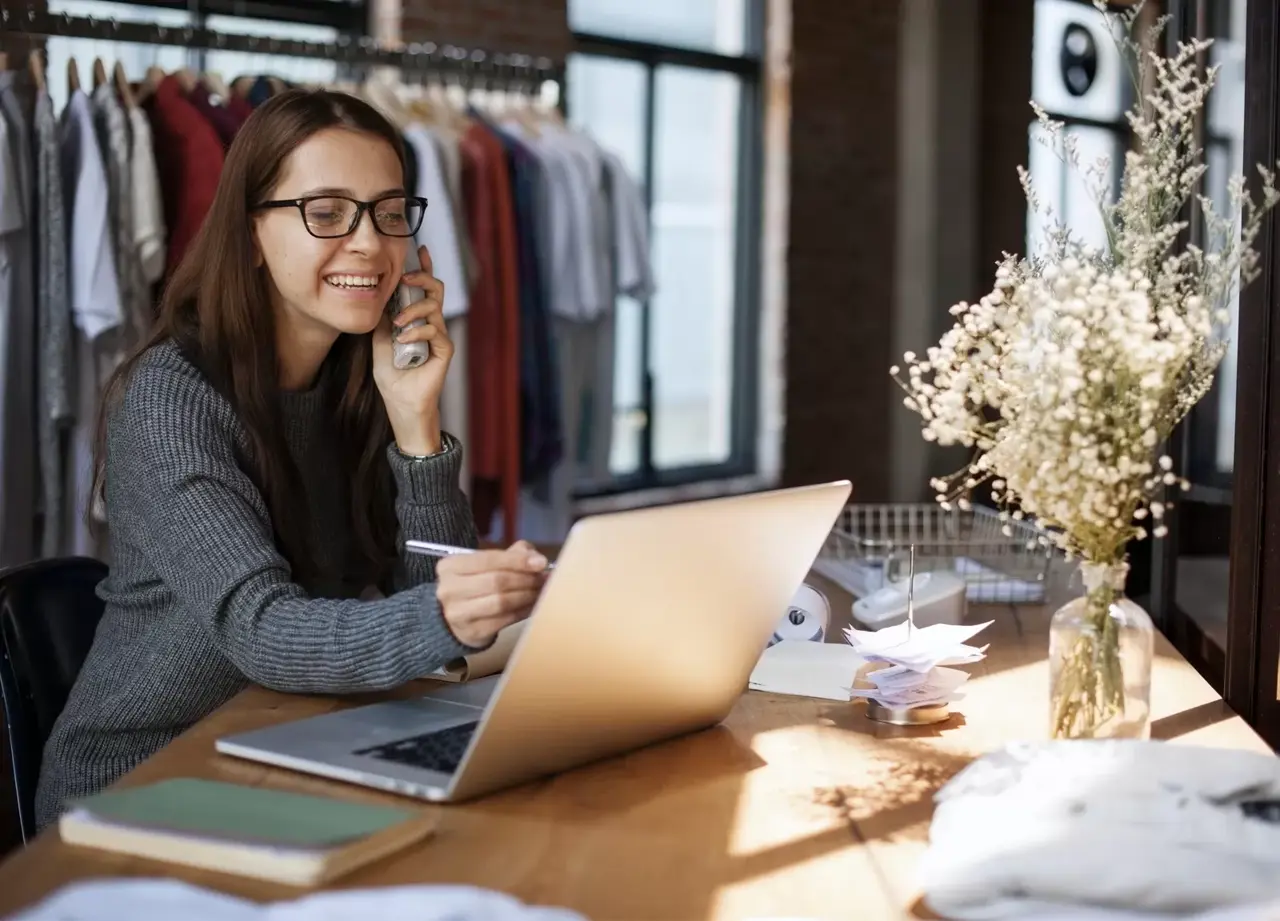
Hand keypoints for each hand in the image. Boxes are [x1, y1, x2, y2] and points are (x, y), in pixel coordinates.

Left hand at [373, 244, 451, 455]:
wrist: (400, 402)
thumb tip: (381, 295)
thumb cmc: (391, 374)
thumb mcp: (379, 339)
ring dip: (413, 310)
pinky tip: (406, 340)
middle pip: (435, 289)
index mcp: (417, 319)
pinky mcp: (445, 350)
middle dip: (422, 277)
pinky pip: (435, 330)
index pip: (423, 288)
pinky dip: (419, 331)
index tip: (420, 249)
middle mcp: (431, 324)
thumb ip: (383, 318)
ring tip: (398, 323)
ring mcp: (439, 336)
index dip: (424, 267)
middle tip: (405, 277)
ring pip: (433, 307)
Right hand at [435, 541, 549, 647]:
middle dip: (525, 579)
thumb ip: (512, 555)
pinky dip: (523, 611)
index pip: (488, 559)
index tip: (541, 563)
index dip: (517, 560)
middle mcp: (450, 589)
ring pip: (502, 602)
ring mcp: (459, 613)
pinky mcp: (472, 632)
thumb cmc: (473, 585)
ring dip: (527, 595)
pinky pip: (505, 619)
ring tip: (539, 591)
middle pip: (497, 581)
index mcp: (450, 566)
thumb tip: (537, 559)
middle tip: (543, 578)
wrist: (452, 620)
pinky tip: (532, 605)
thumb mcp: (484, 564)